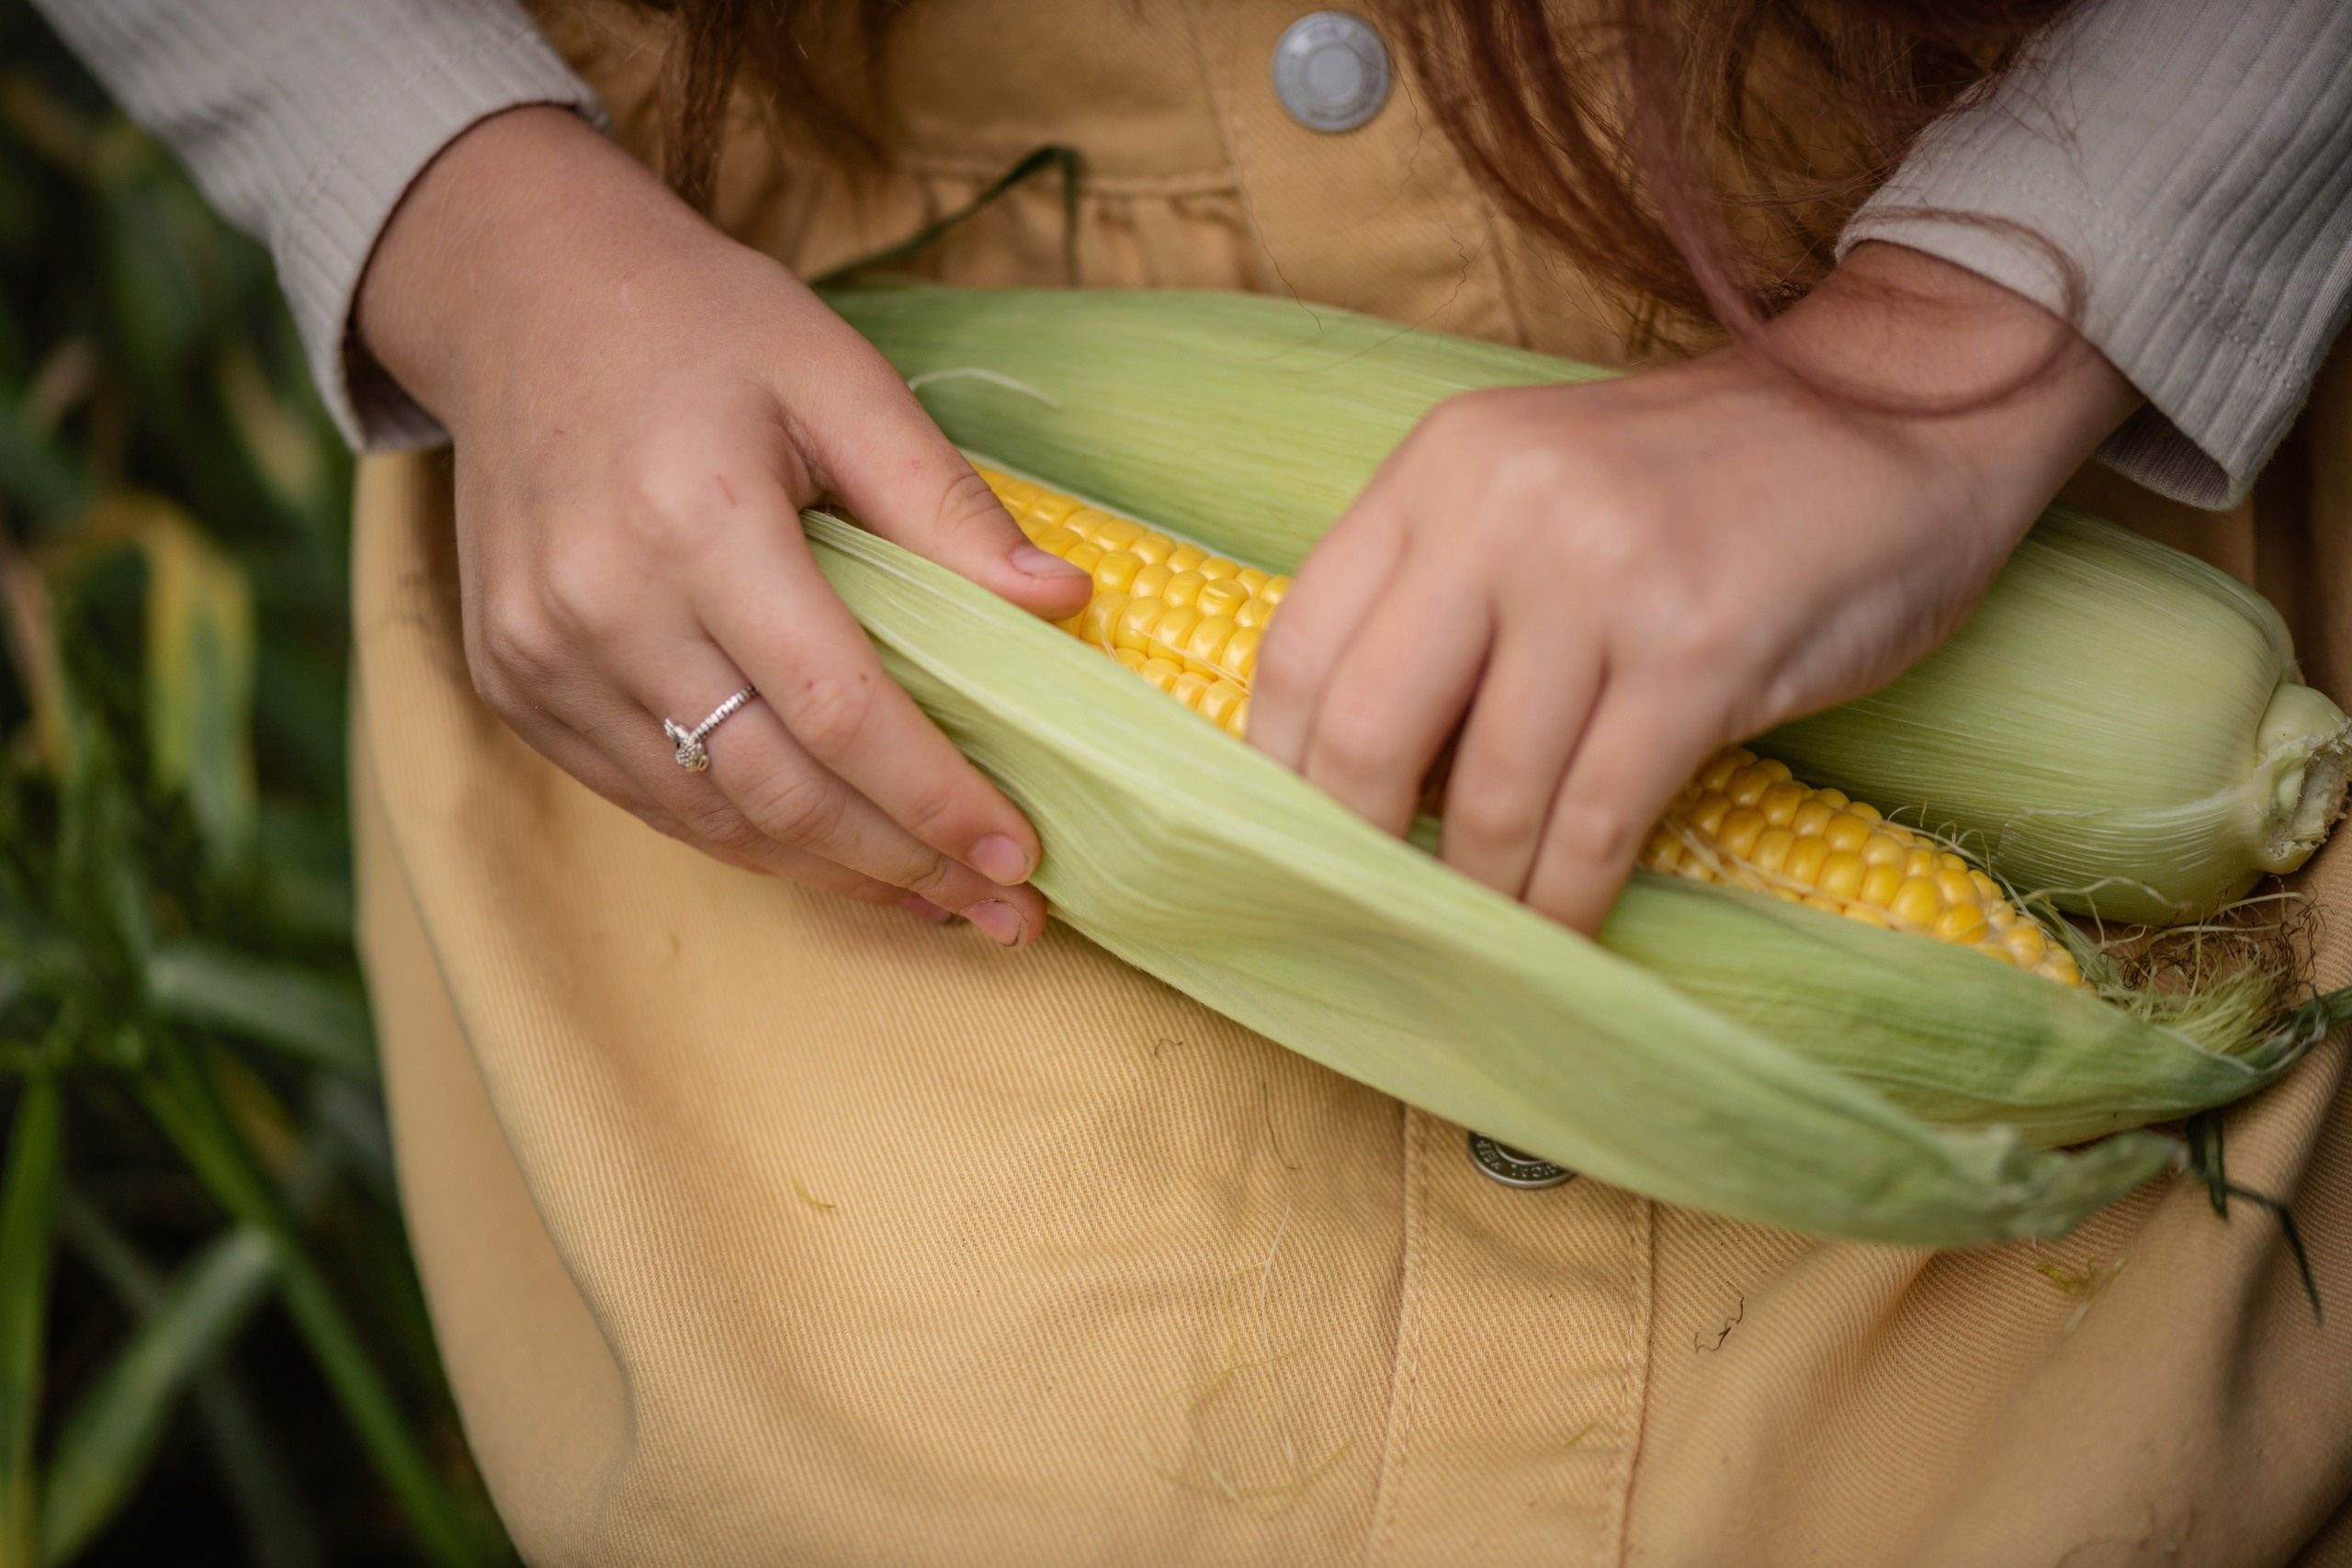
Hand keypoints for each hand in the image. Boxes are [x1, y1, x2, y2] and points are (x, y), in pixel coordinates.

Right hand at [355, 108, 1090, 944]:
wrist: (517, 292)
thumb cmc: (701, 325)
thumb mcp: (842, 375)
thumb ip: (946, 502)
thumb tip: (1065, 607)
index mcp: (697, 520)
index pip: (840, 709)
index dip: (937, 799)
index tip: (1024, 857)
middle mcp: (601, 604)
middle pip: (776, 788)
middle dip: (904, 866)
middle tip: (1006, 913)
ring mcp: (541, 654)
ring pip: (708, 815)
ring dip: (833, 872)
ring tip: (939, 899)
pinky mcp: (510, 680)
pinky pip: (646, 794)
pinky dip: (745, 836)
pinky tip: (832, 851)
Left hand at [1249, 243, 2140, 933]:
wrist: (1902, 404)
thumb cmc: (1704, 477)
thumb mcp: (1539, 487)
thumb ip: (1444, 593)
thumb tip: (1358, 769)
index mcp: (1442, 468)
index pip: (1301, 645)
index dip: (1276, 769)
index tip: (1284, 846)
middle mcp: (1505, 510)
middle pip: (1368, 727)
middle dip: (1354, 849)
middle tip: (1364, 917)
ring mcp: (1604, 577)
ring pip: (1489, 792)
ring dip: (1478, 895)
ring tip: (1476, 939)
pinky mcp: (1702, 650)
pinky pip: (1598, 817)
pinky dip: (1568, 897)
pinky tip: (1561, 932)